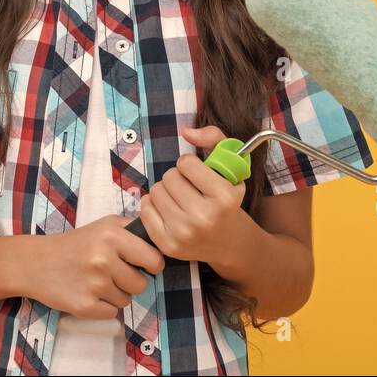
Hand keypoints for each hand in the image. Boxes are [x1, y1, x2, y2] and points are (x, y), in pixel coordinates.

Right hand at [28, 215, 164, 319]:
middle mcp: (104, 259)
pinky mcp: (84, 306)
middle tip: (112, 273)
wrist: (35, 263)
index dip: (152, 264)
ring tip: (96, 281)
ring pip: (127, 300)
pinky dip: (103, 307)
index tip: (143, 264)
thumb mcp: (104, 225)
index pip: (153, 259)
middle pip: (141, 284)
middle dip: (131, 281)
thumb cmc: (76, 244)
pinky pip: (112, 314)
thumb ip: (133, 230)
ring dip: (116, 294)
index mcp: (112, 235)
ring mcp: (94, 284)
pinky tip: (88, 293)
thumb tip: (162, 242)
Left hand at [138, 124, 247, 263]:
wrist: (231, 243)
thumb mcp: (231, 167)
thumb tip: (186, 132)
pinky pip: (145, 209)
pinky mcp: (168, 245)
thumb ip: (214, 138)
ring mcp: (184, 233)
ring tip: (180, 199)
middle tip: (189, 189)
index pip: (185, 163)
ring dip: (165, 191)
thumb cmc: (227, 201)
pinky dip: (153, 205)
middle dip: (177, 178)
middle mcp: (204, 217)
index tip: (199, 175)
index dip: (190, 165)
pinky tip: (168, 210)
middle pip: (169, 177)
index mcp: (223, 196)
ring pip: (155, 191)